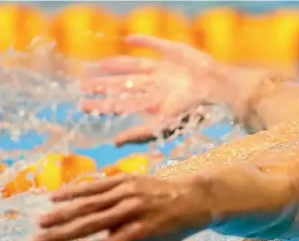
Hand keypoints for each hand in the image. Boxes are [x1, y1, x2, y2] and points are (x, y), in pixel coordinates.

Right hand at [32, 174, 211, 240]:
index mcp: (139, 235)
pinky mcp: (126, 179)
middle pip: (90, 225)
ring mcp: (129, 193)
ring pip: (90, 204)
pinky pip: (96, 185)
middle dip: (61, 235)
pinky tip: (54, 198)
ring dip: (63, 213)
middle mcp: (133, 213)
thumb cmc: (167, 235)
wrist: (190, 200)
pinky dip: (75, 191)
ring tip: (41, 223)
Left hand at [81, 35, 229, 146]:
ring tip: (98, 66)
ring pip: (135, 67)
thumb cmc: (192, 109)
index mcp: (153, 104)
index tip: (83, 105)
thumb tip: (114, 143)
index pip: (122, 104)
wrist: (216, 88)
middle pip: (125, 86)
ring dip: (116, 66)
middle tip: (83, 85)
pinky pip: (156, 45)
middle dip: (105, 86)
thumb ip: (139, 134)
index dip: (102, 104)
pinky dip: (143, 41)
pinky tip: (129, 39)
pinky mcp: (175, 53)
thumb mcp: (162, 125)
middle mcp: (157, 87)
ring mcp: (166, 70)